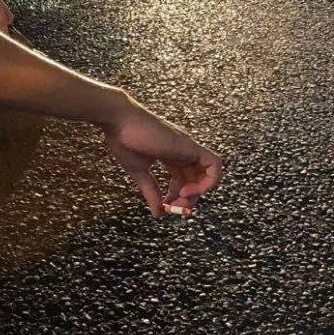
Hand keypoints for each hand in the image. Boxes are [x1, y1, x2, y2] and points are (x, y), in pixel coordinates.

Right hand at [102, 94, 222, 217]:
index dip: (178, 197)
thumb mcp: (138, 172)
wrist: (119, 121)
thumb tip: (157, 213)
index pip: (183, 179)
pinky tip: (187, 190)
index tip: (165, 207)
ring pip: (209, 173)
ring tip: (181, 199)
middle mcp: (183, 152)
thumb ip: (150, 192)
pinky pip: (214, 165)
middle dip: (189, 198)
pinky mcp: (191, 146)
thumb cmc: (124, 141)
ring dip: (199, 192)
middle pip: (197, 179)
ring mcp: (188, 148)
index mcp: (170, 155)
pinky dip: (208, 181)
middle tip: (174, 207)